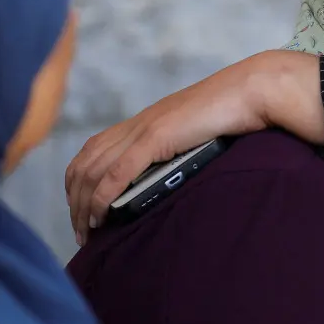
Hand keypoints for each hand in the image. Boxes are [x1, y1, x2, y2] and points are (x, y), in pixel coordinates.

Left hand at [64, 49, 323, 245]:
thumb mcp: (194, 134)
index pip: (91, 152)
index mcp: (142, 122)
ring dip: (83, 207)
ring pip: (93, 172)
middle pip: (83, 165)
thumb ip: (176, 151)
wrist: (249, 90)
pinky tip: (100, 217)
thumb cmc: (232, 112)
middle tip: (80, 233)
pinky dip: (102, 198)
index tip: (83, 212)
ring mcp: (143, 130)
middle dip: (74, 202)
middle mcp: (135, 125)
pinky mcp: (155, 138)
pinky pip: (117, 173)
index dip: (78, 183)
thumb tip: (170, 180)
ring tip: (88, 233)